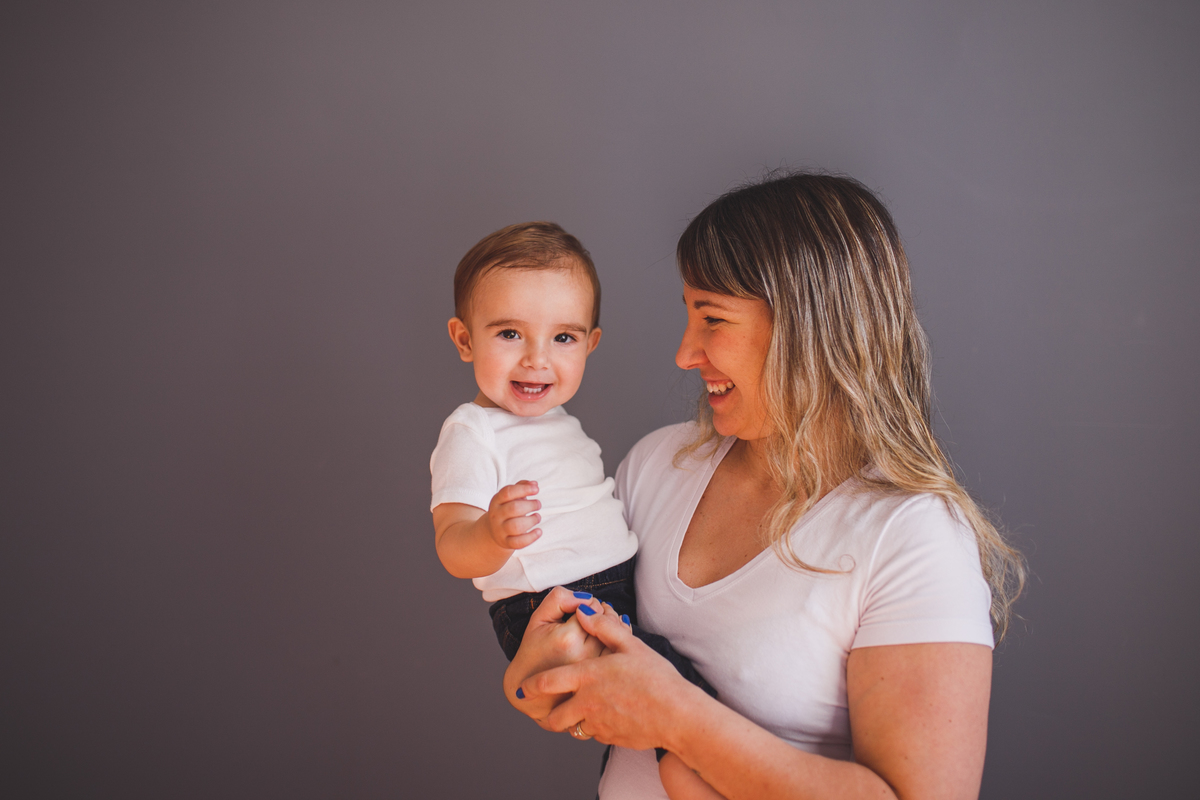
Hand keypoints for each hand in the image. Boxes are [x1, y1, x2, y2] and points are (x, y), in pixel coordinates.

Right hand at [484, 480, 541, 550]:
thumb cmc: (506, 510)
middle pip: (514, 508)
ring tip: (537, 517)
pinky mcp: (506, 542)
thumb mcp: (510, 497)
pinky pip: (519, 542)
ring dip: (532, 520)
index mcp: (496, 501)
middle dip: (530, 505)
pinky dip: (531, 537)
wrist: (493, 531)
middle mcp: (496, 515)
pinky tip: (538, 531)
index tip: (536, 489)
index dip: (524, 489)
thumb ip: (521, 487)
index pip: (508, 492)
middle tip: (538, 504)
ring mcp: (500, 530)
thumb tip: (534, 484)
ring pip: (516, 526)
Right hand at [503, 586, 605, 723]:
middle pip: (608, 624)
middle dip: (605, 613)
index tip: (582, 609)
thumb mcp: (538, 619)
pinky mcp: (600, 681)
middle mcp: (584, 656)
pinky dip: (618, 645)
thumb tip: (587, 598)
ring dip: (615, 628)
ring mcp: (594, 671)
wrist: (528, 689)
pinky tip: (609, 639)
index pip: (593, 609)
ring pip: (618, 640)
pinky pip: (617, 657)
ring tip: (602, 624)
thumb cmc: (533, 651)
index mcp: (568, 639)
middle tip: (595, 613)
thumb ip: (560, 599)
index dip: (590, 605)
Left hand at [516, 600, 704, 750]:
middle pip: (555, 717)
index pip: (549, 682)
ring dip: (575, 720)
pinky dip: (596, 727)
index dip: (532, 686)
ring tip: (586, 712)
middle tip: (550, 710)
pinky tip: (610, 717)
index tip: (522, 689)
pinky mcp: (610, 738)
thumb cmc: (656, 678)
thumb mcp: (631, 645)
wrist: (677, 715)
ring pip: (575, 727)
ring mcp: (598, 724)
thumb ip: (604, 627)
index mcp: (588, 676)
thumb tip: (582, 610)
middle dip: (549, 715)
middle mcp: (587, 703)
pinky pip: (595, 734)